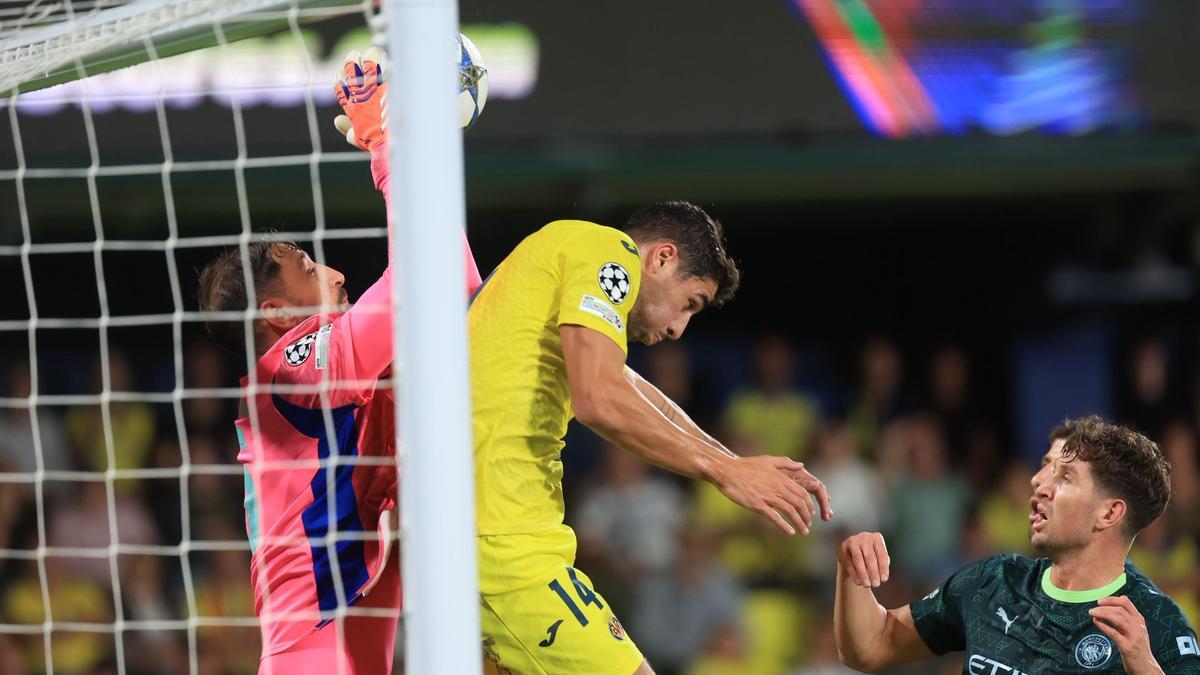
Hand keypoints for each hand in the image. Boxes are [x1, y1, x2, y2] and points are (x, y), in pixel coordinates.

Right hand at [333, 47, 387, 150]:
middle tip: (354, 55)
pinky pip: (380, 68)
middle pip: (350, 72)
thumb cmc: (374, 142)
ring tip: (371, 51)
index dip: (338, 79)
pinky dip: (380, 59)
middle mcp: (357, 96)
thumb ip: (346, 128)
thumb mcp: (357, 137)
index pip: (338, 87)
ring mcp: (370, 90)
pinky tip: (383, 53)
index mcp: (350, 107)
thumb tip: (337, 119)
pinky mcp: (384, 87)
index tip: (340, 75)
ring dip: (366, 56)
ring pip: (364, 66)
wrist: (389, 141)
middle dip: (350, 62)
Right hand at [711, 455, 827, 534]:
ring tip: (804, 531)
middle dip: (807, 516)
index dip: (809, 504)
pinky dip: (784, 526)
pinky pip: (774, 517)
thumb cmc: (745, 465)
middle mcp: (777, 487)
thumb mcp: (767, 459)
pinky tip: (789, 532)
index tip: (811, 512)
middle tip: (808, 524)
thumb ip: (786, 462)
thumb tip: (801, 465)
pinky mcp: (757, 505)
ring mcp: (767, 496)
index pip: (802, 493)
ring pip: (790, 511)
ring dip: (799, 523)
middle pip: (799, 503)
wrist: (727, 471)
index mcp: (781, 477)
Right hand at [837, 532, 890, 587]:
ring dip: (863, 573)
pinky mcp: (843, 547)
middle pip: (870, 557)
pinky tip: (858, 582)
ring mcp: (853, 540)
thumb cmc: (870, 556)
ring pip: (858, 559)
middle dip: (873, 572)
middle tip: (876, 584)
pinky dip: (854, 573)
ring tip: (867, 585)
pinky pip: (848, 562)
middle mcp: (865, 536)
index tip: (884, 580)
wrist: (853, 551)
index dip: (883, 568)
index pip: (882, 554)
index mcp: (877, 538)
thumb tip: (882, 571)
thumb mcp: (878, 557)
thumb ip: (883, 563)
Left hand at [1089, 596, 1162, 673]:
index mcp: (1139, 620)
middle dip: (1104, 607)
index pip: (1126, 603)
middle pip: (1120, 610)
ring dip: (1103, 614)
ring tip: (1092, 613)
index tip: (1100, 600)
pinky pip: (1114, 633)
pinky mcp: (1128, 647)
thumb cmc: (1138, 647)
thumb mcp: (1136, 629)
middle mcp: (1138, 627)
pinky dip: (1103, 626)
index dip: (1111, 599)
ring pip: (1118, 619)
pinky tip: (1096, 622)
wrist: (1147, 667)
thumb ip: (1128, 616)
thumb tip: (1118, 599)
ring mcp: (1134, 637)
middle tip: (1093, 609)